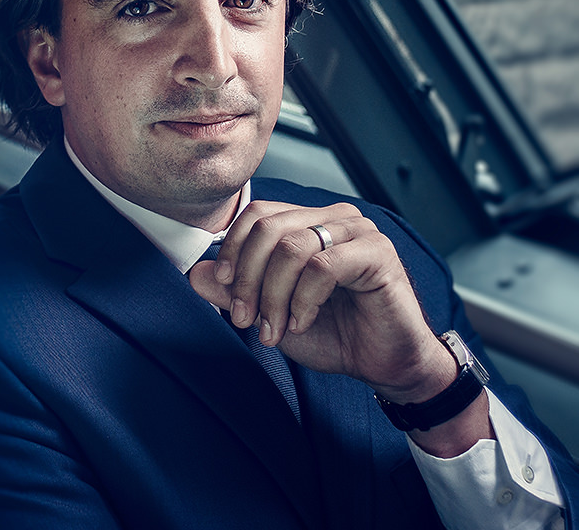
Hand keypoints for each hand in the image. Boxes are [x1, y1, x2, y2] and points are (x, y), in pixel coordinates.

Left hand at [190, 200, 456, 404]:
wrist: (384, 363)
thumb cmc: (334, 334)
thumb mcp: (271, 313)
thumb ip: (235, 291)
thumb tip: (194, 273)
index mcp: (309, 222)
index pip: (258, 215)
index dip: (234, 249)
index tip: (224, 288)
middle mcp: (333, 218)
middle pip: (269, 228)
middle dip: (248, 278)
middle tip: (245, 318)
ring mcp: (357, 231)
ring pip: (292, 247)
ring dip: (273, 295)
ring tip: (275, 329)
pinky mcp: (377, 252)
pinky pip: (322, 267)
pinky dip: (303, 300)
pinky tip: (302, 322)